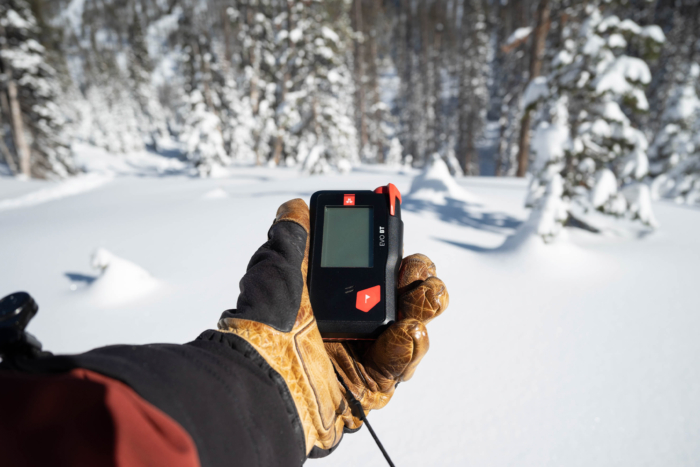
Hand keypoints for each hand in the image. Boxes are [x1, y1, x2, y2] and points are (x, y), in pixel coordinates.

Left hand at [218, 199, 448, 456]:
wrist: (260, 382)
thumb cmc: (262, 327)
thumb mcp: (275, 273)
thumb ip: (291, 240)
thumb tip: (294, 207)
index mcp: (327, 296)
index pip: (368, 267)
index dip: (388, 250)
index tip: (395, 233)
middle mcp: (347, 324)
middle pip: (398, 296)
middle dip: (417, 279)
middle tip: (418, 271)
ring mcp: (361, 355)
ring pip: (410, 328)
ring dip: (422, 308)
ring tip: (426, 295)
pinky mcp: (371, 386)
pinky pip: (402, 363)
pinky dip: (410, 345)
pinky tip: (409, 330)